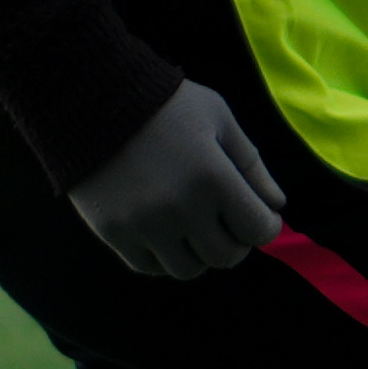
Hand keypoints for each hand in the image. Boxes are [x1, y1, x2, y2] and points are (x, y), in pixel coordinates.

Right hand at [64, 76, 286, 278]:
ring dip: (198, 253)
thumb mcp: (218, 119)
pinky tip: (165, 232)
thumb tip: (276, 205)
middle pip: (225, 257)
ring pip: (187, 269)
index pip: (258, 231)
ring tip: (193, 227)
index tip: (259, 216)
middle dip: (234, 242)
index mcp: (214, 178)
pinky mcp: (114, 233)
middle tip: (226, 222)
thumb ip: (251, 164)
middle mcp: (181, 209)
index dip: (265, 226)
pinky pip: (149, 267)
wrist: (92, 99)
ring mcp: (145, 225)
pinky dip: (163, 257)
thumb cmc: (165, 104)